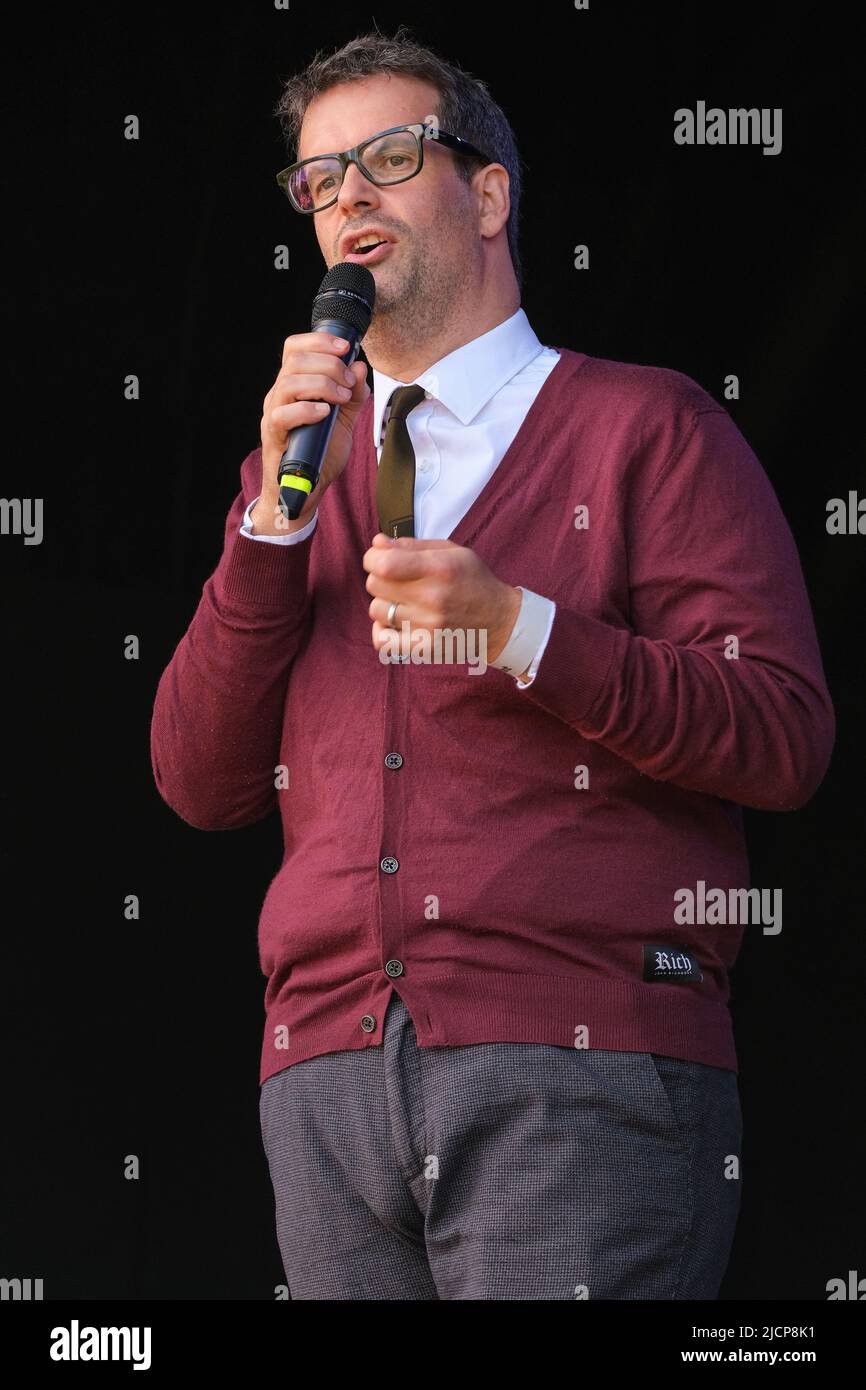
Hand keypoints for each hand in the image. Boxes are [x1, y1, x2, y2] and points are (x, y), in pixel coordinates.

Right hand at [253, 331, 369, 533]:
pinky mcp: (273, 435)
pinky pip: (282, 414)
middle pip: (295, 360)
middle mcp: (279, 394)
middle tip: (348, 383)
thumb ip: (353, 395)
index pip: (295, 348)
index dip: (319, 341)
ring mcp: (273, 413)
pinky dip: (307, 409)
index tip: (345, 347)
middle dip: (329, 365)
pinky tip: (325, 414)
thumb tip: (360, 367)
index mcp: (294, 385)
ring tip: (341, 399)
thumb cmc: (320, 452)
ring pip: (289, 382)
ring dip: (322, 385)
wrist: (307, 488)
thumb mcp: (344, 419)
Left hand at [362, 534, 521, 663]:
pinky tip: (394, 624)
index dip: (373, 558)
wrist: (499, 621)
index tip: (380, 559)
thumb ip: (411, 546)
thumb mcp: (451, 551)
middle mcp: (433, 597)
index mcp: (439, 568)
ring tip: (404, 602)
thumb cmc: (472, 580)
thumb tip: (377, 544)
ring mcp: (428, 626)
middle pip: (375, 585)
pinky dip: (382, 631)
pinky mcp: (425, 647)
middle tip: (397, 580)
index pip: (383, 564)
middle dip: (380, 578)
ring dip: (385, 603)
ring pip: (377, 610)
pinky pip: (382, 641)